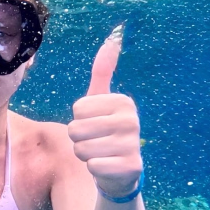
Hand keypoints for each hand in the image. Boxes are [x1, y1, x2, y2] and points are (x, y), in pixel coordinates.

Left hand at [69, 26, 142, 198]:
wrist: (120, 172)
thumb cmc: (105, 132)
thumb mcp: (102, 101)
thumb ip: (103, 71)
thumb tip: (113, 37)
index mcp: (123, 101)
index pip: (78, 108)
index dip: (80, 119)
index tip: (96, 124)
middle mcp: (132, 120)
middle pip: (76, 128)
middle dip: (79, 139)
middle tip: (96, 142)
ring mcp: (133, 144)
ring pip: (81, 148)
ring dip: (85, 155)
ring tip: (100, 154)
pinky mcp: (131, 167)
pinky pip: (92, 165)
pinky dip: (94, 169)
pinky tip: (106, 168)